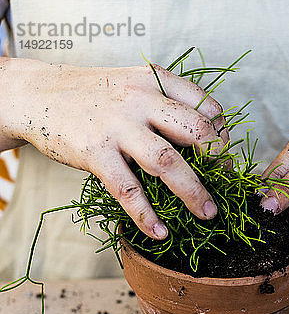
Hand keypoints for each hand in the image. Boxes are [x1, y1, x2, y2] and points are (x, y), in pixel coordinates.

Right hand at [0, 57, 226, 238]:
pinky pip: (128, 190)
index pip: (206, 106)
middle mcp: (141, 100)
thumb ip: (164, 104)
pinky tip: (159, 232)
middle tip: (223, 187)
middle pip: (195, 132)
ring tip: (207, 214)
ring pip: (167, 162)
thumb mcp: (133, 85)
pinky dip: (146, 216)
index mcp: (155, 81)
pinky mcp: (95, 153)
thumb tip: (202, 142)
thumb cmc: (95, 96)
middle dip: (218, 163)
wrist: (40, 94)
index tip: (223, 158)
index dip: (223, 136)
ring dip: (192, 193)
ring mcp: (117, 127)